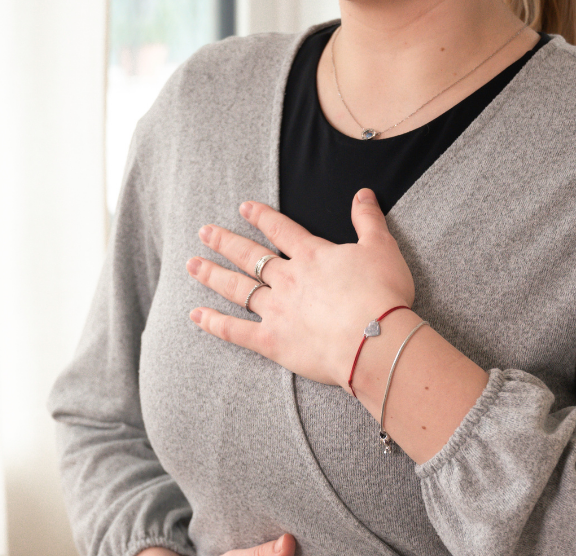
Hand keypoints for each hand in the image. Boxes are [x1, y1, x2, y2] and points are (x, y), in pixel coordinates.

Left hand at [187, 189, 414, 389]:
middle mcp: (287, 279)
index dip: (260, 217)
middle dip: (225, 242)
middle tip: (204, 232)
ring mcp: (275, 310)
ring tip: (192, 265)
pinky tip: (196, 315)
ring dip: (213, 275)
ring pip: (237, 288)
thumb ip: (368, 220)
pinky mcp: (271, 341)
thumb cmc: (382, 295)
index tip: (243, 208)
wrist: (374, 339)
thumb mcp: (381, 248)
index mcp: (312, 256)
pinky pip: (236, 331)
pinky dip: (214, 323)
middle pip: (249, 256)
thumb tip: (363, 193)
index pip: (280, 230)